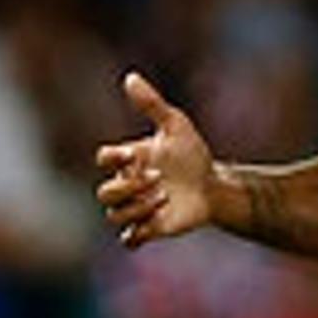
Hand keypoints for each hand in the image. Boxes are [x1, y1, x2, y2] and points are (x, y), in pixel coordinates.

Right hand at [94, 72, 219, 247]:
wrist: (213, 185)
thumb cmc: (192, 153)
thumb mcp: (175, 125)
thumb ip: (151, 104)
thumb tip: (130, 77)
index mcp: (129, 160)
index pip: (104, 159)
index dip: (113, 158)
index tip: (135, 154)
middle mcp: (127, 185)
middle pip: (105, 193)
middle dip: (128, 187)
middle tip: (158, 179)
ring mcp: (136, 208)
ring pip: (115, 216)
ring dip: (138, 208)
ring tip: (165, 197)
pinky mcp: (148, 228)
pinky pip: (128, 240)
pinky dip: (137, 233)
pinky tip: (157, 220)